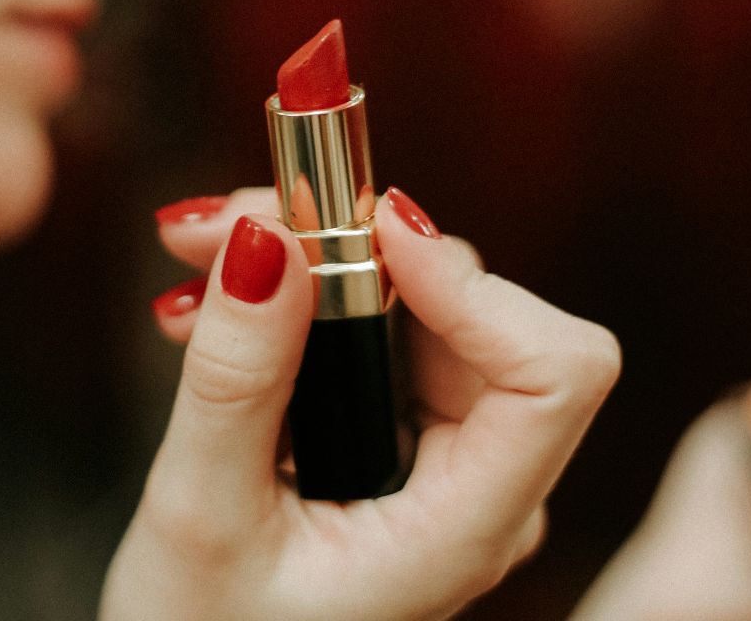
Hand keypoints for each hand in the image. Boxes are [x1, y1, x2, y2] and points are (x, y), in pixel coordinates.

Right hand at [106, 188, 620, 620]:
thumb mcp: (200, 517)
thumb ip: (237, 380)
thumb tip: (264, 238)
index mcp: (466, 531)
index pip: (554, 374)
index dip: (474, 285)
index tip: (368, 230)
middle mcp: (483, 489)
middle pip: (485, 313)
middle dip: (358, 245)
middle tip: (232, 220)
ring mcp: (449, 462)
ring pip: (428, 305)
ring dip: (315, 258)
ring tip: (197, 252)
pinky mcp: (405, 437)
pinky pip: (386, 330)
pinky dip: (305, 295)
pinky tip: (216, 298)